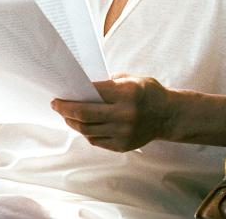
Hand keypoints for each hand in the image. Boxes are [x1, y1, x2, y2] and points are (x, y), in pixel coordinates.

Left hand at [51, 75, 171, 151]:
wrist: (169, 116)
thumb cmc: (149, 93)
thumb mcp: (132, 78)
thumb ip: (109, 83)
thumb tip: (84, 87)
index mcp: (127, 93)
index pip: (92, 93)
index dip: (73, 95)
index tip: (60, 94)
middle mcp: (125, 114)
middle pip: (85, 115)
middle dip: (65, 110)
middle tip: (56, 105)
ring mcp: (124, 132)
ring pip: (88, 130)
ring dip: (73, 123)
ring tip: (67, 116)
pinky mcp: (123, 145)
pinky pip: (97, 141)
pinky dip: (86, 133)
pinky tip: (82, 125)